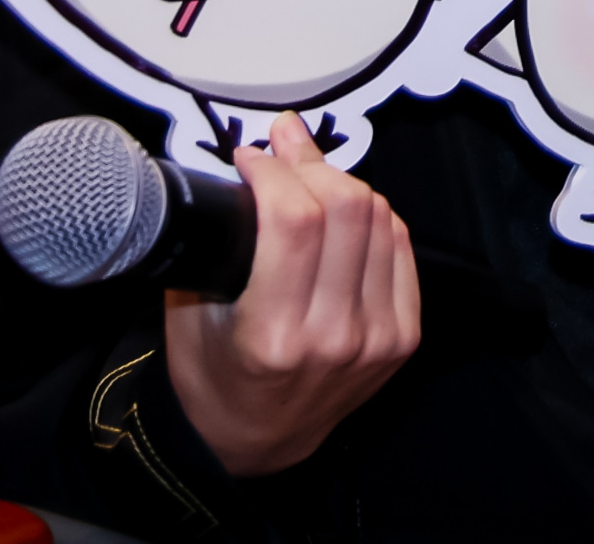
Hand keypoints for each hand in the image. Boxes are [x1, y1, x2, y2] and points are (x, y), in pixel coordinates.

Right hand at [163, 114, 419, 476]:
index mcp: (274, 336)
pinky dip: (373, 214)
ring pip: (380, 217)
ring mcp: (378, 337)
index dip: (273, 169)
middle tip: (281, 150)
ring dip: (342, 181)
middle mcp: (335, 337)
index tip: (249, 155)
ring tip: (306, 172)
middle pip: (347, 208)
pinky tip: (343, 206)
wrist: (256, 442)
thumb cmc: (213, 374)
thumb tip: (248, 157)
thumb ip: (215, 241)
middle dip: (310, 162)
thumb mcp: (189, 313)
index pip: (294, 221)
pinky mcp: (404, 336)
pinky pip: (400, 244)